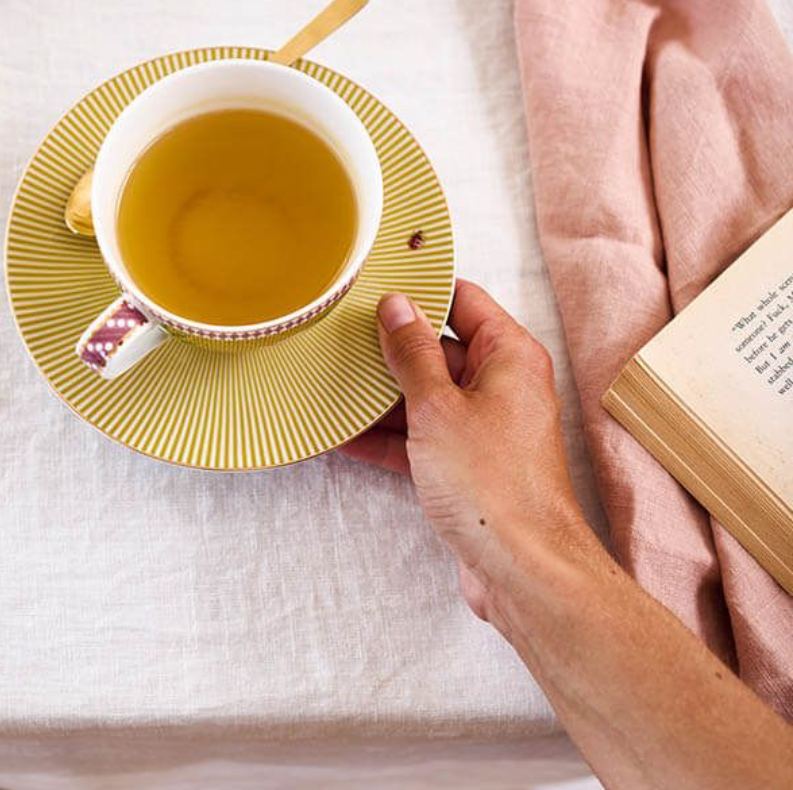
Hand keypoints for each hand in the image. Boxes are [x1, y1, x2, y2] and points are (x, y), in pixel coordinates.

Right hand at [340, 279, 587, 621]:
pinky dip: (387, 437)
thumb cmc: (495, 486)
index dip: (421, 290)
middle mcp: (502, 386)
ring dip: (382, 396)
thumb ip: (413, 353)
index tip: (379, 283)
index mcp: (509, 356)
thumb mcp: (438, 406)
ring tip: (332, 384)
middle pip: (439, 349)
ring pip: (425, 396)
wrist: (522, 570)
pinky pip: (421, 437)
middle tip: (343, 335)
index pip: (462, 301)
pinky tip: (343, 436)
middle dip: (391, 348)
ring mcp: (484, 428)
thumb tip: (396, 308)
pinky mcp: (467, 466)